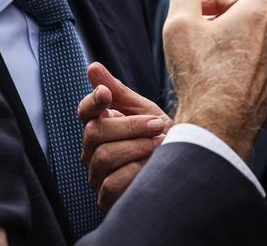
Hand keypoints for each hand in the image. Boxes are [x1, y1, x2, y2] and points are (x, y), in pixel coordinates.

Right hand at [77, 62, 169, 208]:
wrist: (182, 163)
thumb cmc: (160, 135)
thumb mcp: (143, 110)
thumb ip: (117, 90)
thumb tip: (92, 67)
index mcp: (100, 125)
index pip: (84, 111)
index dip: (92, 101)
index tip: (106, 94)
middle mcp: (92, 151)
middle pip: (94, 132)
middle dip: (130, 126)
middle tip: (157, 125)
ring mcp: (97, 175)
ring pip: (104, 157)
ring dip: (138, 148)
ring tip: (159, 145)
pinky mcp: (105, 199)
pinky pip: (111, 184)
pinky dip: (135, 172)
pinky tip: (151, 167)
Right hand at [163, 0, 266, 159]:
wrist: (217, 131)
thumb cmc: (199, 76)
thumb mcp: (180, 26)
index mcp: (258, 12)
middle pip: (250, 4)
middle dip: (222, 5)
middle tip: (192, 21)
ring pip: (256, 31)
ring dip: (232, 30)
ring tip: (205, 44)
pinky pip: (261, 56)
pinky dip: (242, 53)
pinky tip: (222, 65)